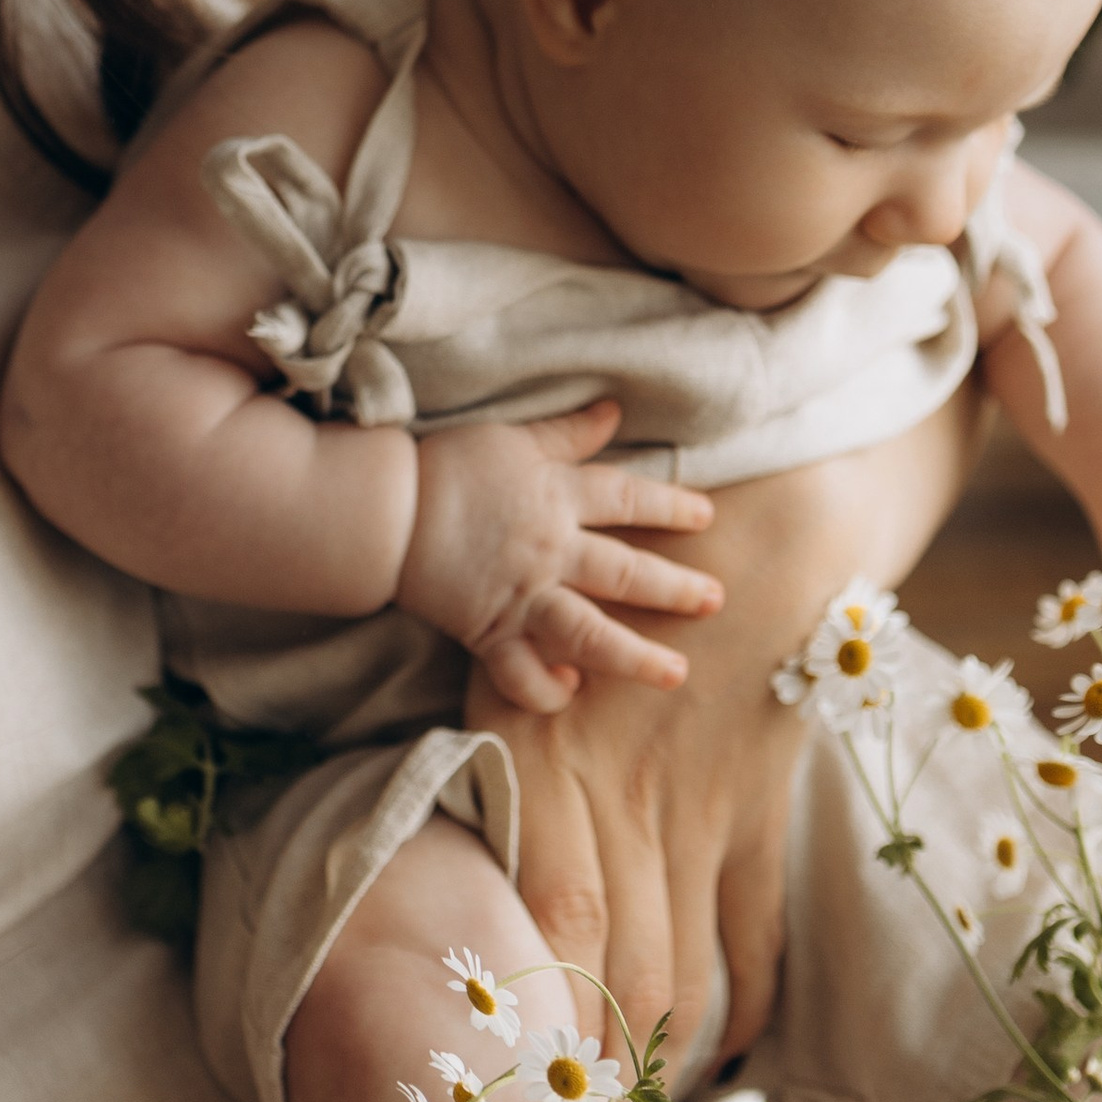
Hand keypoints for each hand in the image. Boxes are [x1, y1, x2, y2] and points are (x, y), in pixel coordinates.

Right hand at [397, 401, 719, 713]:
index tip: (706, 517)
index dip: (671, 506)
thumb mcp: (512, 438)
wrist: (387, 513)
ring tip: (674, 673)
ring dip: (635, 657)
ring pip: (590, 632)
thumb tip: (614, 411)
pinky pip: (522, 672)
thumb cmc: (447, 467)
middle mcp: (550, 551)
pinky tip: (571, 690)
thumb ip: (567, 433)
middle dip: (674, 587)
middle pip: (625, 572)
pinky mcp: (487, 632)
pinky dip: (547, 687)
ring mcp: (521, 597)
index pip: (629, 500)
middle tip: (714, 600)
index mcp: (557, 497)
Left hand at [477, 649, 793, 1078]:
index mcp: (540, 766)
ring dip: (655, 1060)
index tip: (505, 1076)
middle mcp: (619, 804)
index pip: (548, 922)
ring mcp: (697, 820)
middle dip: (585, 1064)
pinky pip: (753, 945)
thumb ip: (483, 780)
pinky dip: (740, 1015)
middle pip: (609, 972)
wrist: (749, 551)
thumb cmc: (596, 614)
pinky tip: (716, 1057)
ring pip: (679, 975)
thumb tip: (443, 890)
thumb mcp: (510, 676)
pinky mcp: (755, 824)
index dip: (538, 1013)